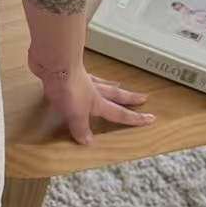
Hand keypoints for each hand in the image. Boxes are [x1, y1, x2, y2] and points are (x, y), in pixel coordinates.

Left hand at [29, 50, 154, 145]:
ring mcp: (82, 78)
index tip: (150, 118)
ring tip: (118, 84)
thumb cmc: (68, 88)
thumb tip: (88, 142)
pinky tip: (83, 76)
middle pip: (116, 95)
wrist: (55, 65)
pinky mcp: (69, 72)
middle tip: (143, 97)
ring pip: (102, 83)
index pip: (119, 113)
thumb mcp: (75, 114)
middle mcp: (93, 90)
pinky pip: (83, 76)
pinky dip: (87, 77)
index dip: (134, 118)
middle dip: (130, 98)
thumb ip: (81, 128)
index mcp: (98, 102)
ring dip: (111, 85)